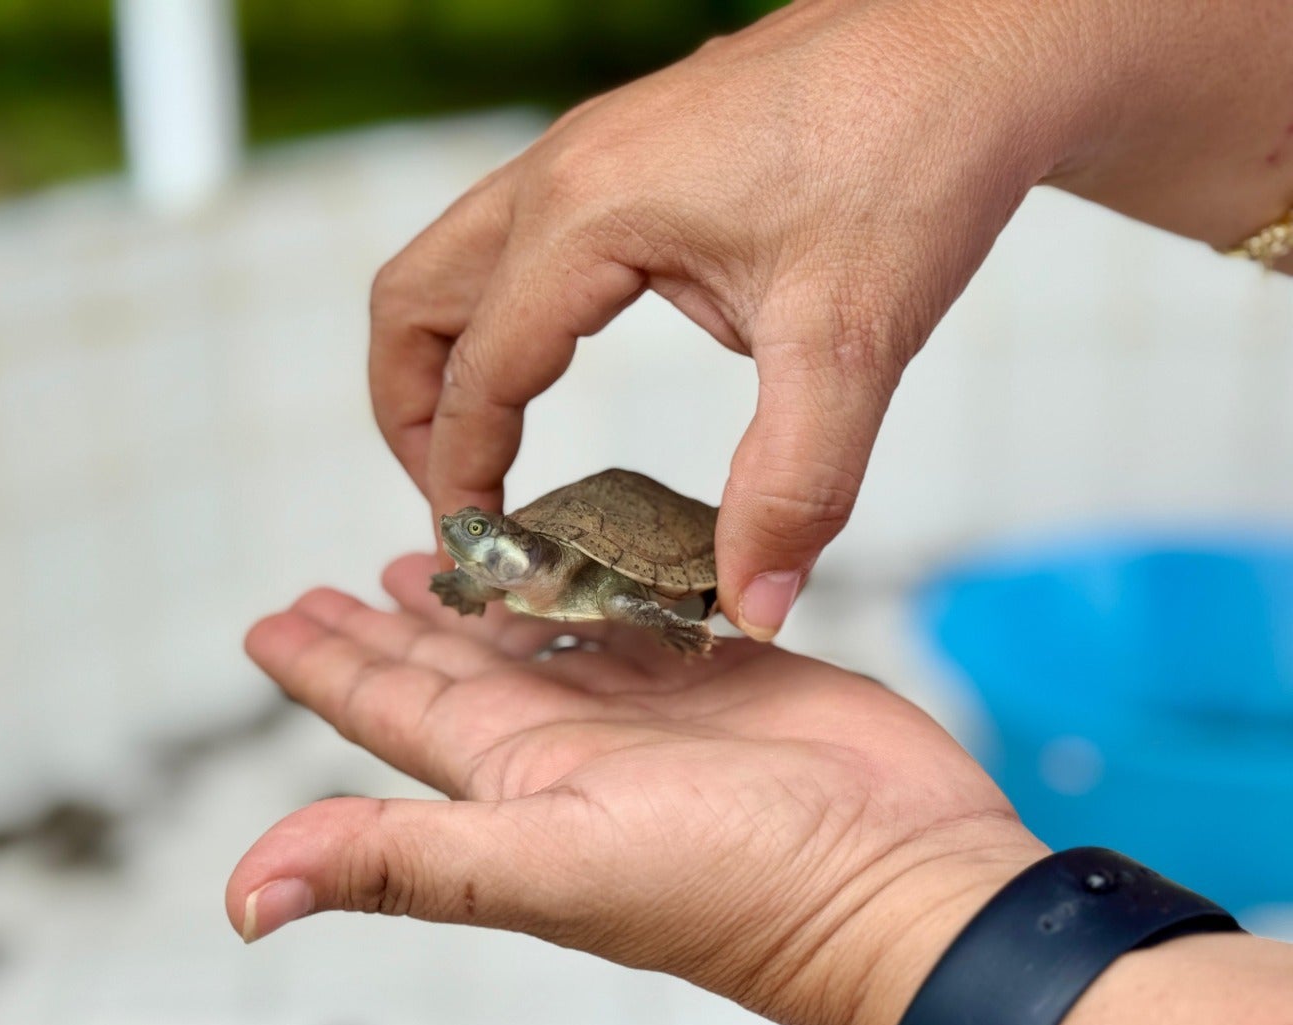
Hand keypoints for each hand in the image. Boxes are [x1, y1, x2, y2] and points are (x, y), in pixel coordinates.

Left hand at [228, 555, 1044, 1024]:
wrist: (897, 881)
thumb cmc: (732, 887)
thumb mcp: (544, 866)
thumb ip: (399, 865)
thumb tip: (243, 898)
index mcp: (512, 778)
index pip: (392, 710)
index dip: (327, 667)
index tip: (270, 623)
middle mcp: (568, 742)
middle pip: (454, 666)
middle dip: (391, 625)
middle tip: (336, 580)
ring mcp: (648, 708)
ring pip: (542, 633)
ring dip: (486, 599)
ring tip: (437, 554)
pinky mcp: (724, 669)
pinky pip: (641, 609)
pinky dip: (601, 581)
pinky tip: (577, 555)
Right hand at [369, 0, 1292, 639]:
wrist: (978, 45)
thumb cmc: (913, 157)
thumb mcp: (851, 341)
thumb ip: (793, 485)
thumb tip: (750, 605)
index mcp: (586, 216)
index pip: (478, 374)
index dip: (462, 477)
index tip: (479, 555)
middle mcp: (560, 171)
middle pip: (412, 302)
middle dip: (410, 415)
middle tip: (456, 504)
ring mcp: (586, 150)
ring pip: (451, 261)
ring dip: (446, 361)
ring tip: (486, 452)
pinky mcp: (623, 149)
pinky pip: (513, 238)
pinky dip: (501, 317)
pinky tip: (566, 366)